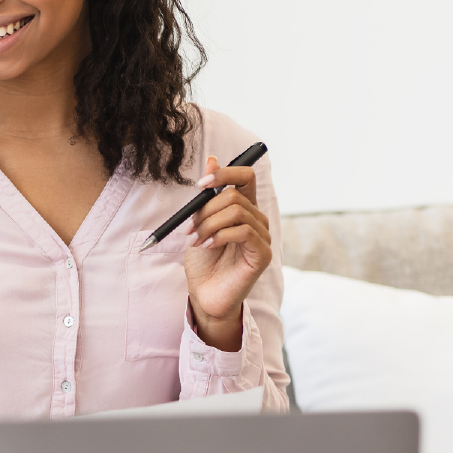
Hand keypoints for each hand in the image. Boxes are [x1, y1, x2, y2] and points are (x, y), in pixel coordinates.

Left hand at [183, 155, 272, 351]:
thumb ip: (208, 195)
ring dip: (208, 225)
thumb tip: (212, 159)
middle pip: (233, 196)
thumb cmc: (203, 260)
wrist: (204, 293)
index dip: (224, 173)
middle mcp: (256, 219)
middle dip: (205, 210)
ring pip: (236, 212)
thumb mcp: (199, 222)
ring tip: (195, 240)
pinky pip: (243, 232)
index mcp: (243, 208)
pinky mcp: (263, 254)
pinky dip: (219, 236)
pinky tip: (207, 246)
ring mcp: (262, 236)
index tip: (201, 185)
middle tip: (189, 229)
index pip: (246, 176)